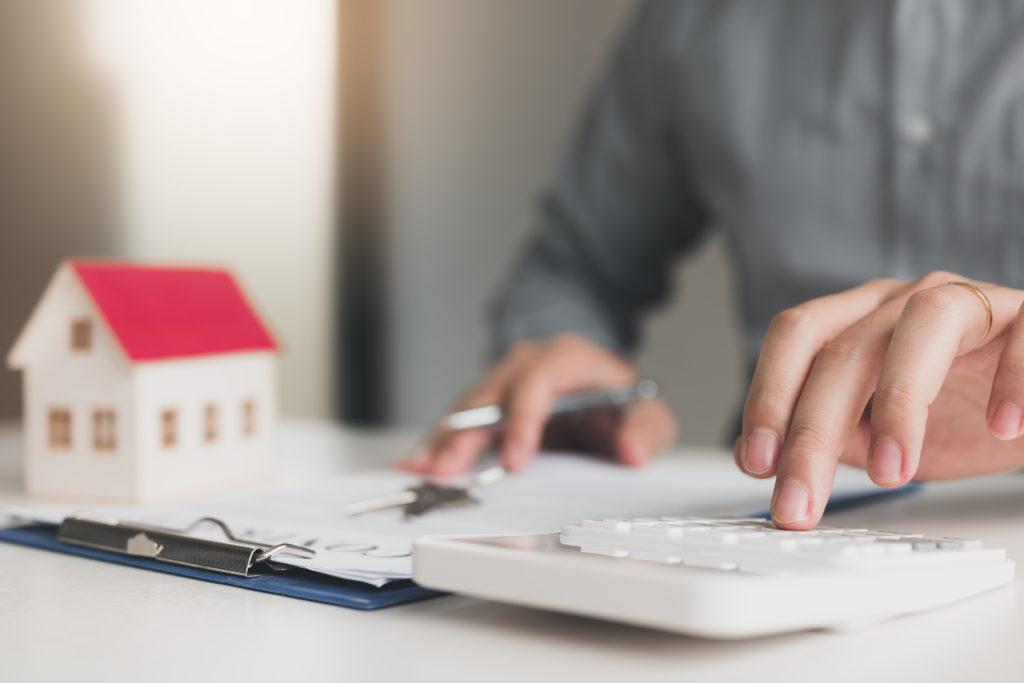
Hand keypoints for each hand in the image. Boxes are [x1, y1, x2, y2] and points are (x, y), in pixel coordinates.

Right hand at [399, 333, 676, 475]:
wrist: (593, 382)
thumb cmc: (616, 399)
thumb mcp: (646, 410)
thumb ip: (646, 429)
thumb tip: (631, 451)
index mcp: (564, 358)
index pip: (537, 383)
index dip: (523, 420)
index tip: (516, 461)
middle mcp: (523, 365)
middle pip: (487, 396)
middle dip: (464, 436)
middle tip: (446, 471)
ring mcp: (498, 383)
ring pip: (463, 409)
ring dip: (440, 442)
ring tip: (417, 472)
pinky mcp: (483, 406)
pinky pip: (454, 423)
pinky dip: (434, 446)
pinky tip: (412, 466)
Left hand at [735, 271, 1023, 529]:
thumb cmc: (962, 410)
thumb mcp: (881, 434)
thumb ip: (828, 436)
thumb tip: (754, 457)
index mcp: (861, 320)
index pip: (797, 336)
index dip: (768, 394)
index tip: (755, 462)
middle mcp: (907, 302)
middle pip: (846, 350)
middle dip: (813, 433)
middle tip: (799, 500)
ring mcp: (973, 301)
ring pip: (925, 323)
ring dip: (900, 400)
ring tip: (890, 473)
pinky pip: (1023, 334)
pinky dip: (1012, 379)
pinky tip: (1000, 426)